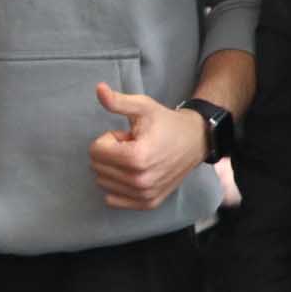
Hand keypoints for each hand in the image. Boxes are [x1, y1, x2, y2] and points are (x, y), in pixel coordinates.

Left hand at [88, 83, 209, 209]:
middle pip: (97, 167)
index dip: (109, 139)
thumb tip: (99, 88)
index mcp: (136, 158)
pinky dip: (116, 186)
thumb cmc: (166, 123)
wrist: (195, 141)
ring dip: (114, 168)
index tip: (127, 136)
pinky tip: (132, 174)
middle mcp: (140, 181)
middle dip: (110, 153)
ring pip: (103, 183)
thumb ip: (118, 101)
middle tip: (132, 146)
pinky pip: (113, 200)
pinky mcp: (148, 203)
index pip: (95, 151)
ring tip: (136, 158)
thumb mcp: (143, 107)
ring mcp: (145, 195)